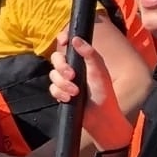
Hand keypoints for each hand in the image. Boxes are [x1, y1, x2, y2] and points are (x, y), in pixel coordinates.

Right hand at [50, 33, 133, 153]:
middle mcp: (73, 68)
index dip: (62, 39)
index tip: (62, 41)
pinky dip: (59, 93)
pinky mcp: (61, 93)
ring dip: (62, 84)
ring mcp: (65, 81)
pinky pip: (52, 89)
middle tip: (72, 76)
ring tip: (75, 92)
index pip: (68, 44)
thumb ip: (89, 54)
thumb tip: (76, 39)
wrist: (100, 117)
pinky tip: (69, 99)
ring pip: (53, 75)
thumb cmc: (104, 93)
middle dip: (61, 67)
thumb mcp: (99, 71)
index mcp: (83, 60)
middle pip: (56, 59)